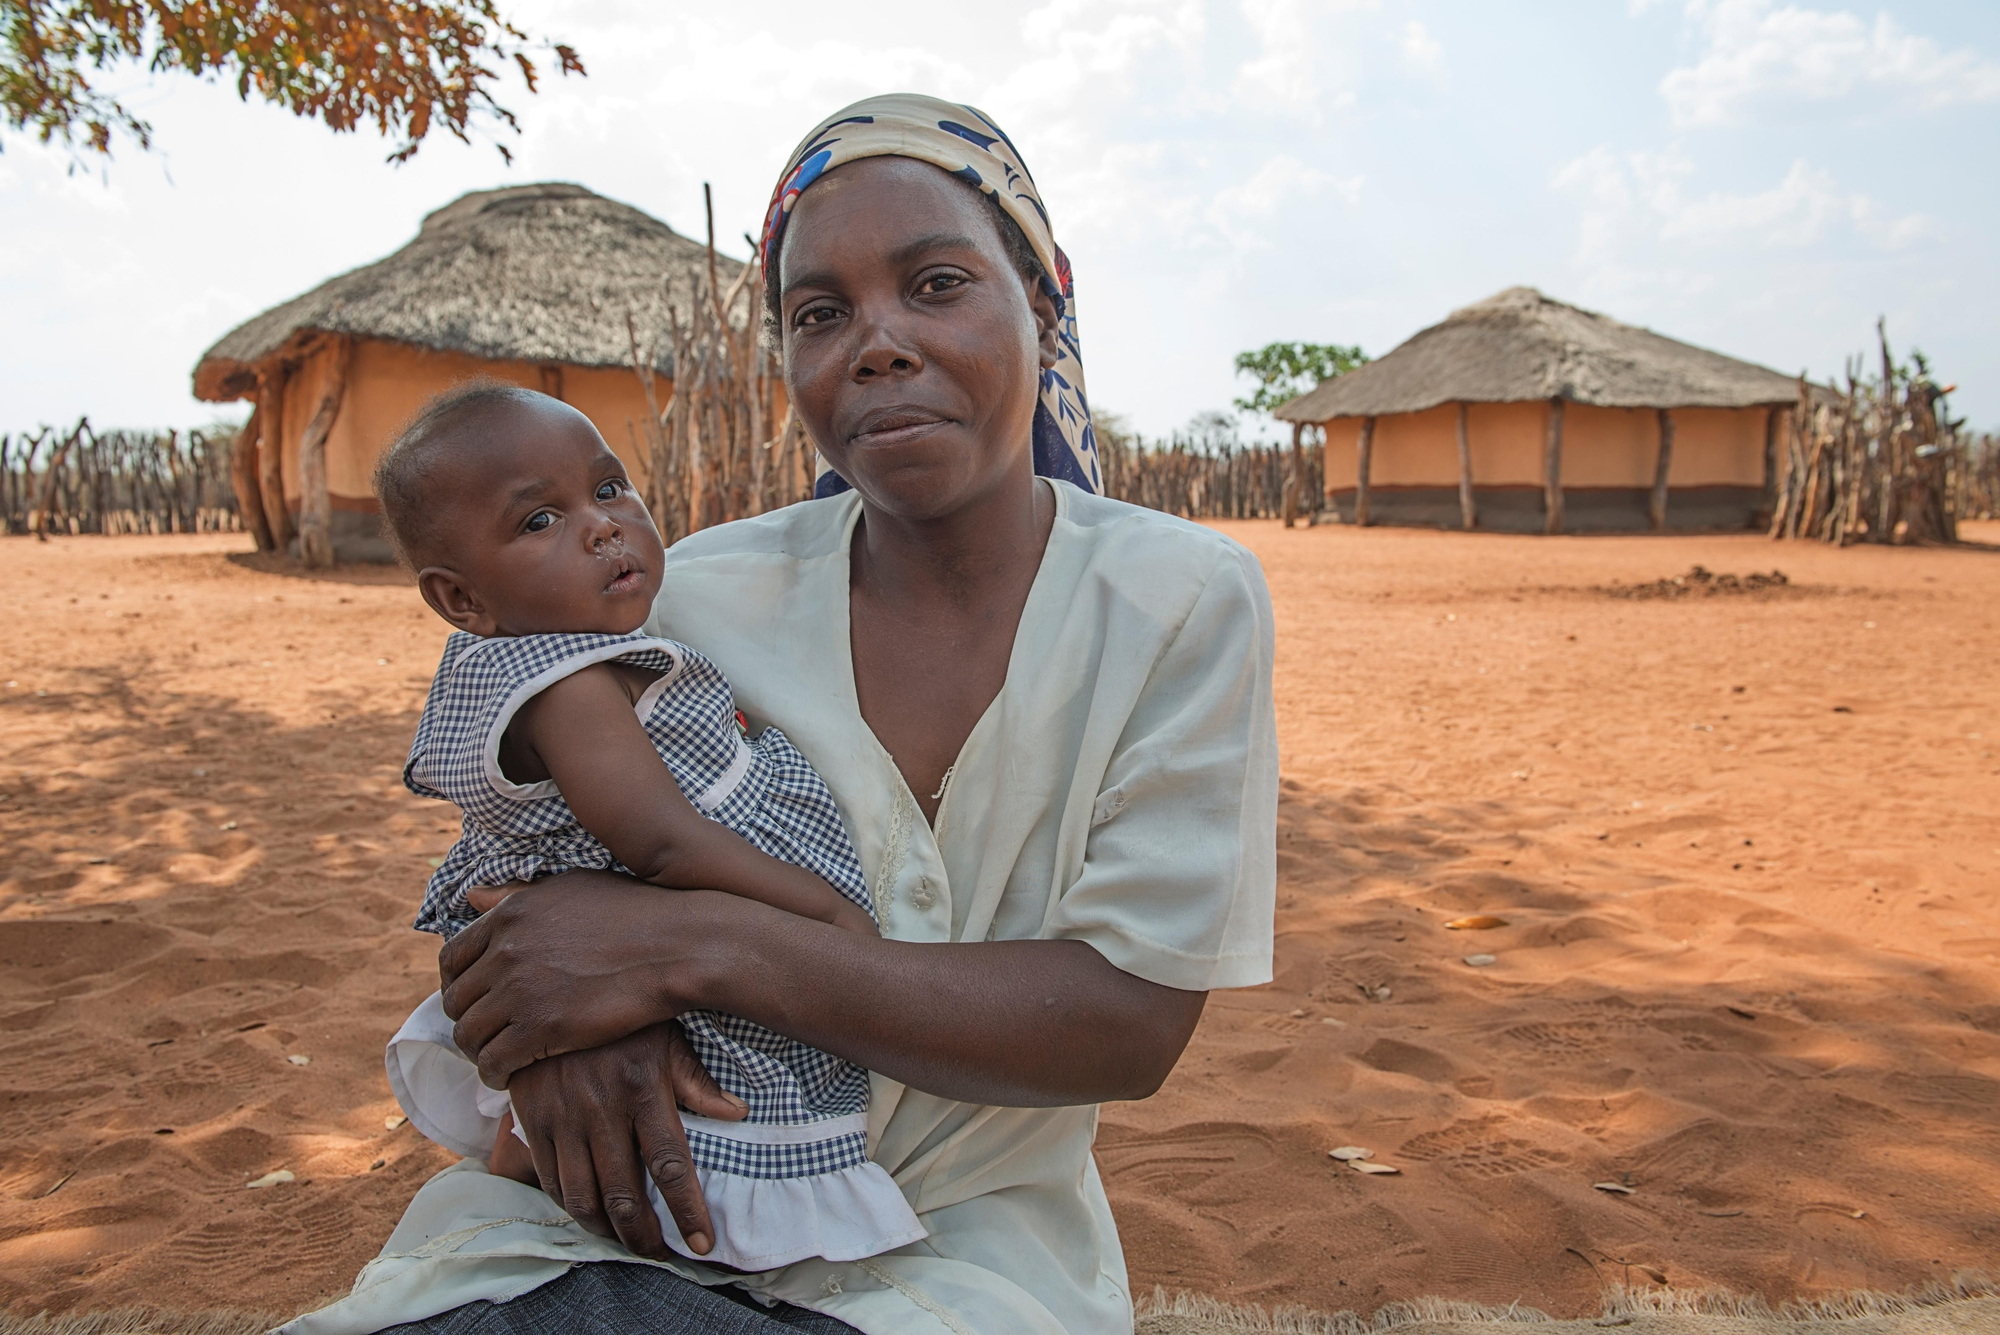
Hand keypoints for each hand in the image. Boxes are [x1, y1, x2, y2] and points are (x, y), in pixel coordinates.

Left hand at [440, 871, 725, 1086]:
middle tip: (487, 1034)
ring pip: (469, 1036)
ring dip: (479, 1052)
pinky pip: (495, 1062)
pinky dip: (495, 1074)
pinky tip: (511, 1076)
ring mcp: (520, 991)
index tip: (474, 1000)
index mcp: (509, 915)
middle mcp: (505, 951)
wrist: (678, 946)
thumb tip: (471, 897)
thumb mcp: (569, 888)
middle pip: (456, 1001)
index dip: (457, 984)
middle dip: (467, 1020)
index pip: (452, 958)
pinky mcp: (541, 1029)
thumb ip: (516, 896)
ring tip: (497, 1058)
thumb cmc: (635, 913)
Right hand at [506, 1021, 745, 1259]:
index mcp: (643, 1089)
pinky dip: (570, 1207)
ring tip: (626, 1244)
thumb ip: (698, 1080)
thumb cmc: (622, 1016)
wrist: (549, 988)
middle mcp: (603, 1109)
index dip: (688, 1212)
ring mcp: (564, 1118)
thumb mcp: (666, 1036)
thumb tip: (738, 1112)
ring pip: (584, 1198)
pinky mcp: (535, 1121)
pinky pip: (551, 1180)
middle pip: (626, 1195)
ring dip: (607, 1232)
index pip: (671, 1165)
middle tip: (660, 1256)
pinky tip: (589, 1215)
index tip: (702, 1244)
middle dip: (645, 1237)